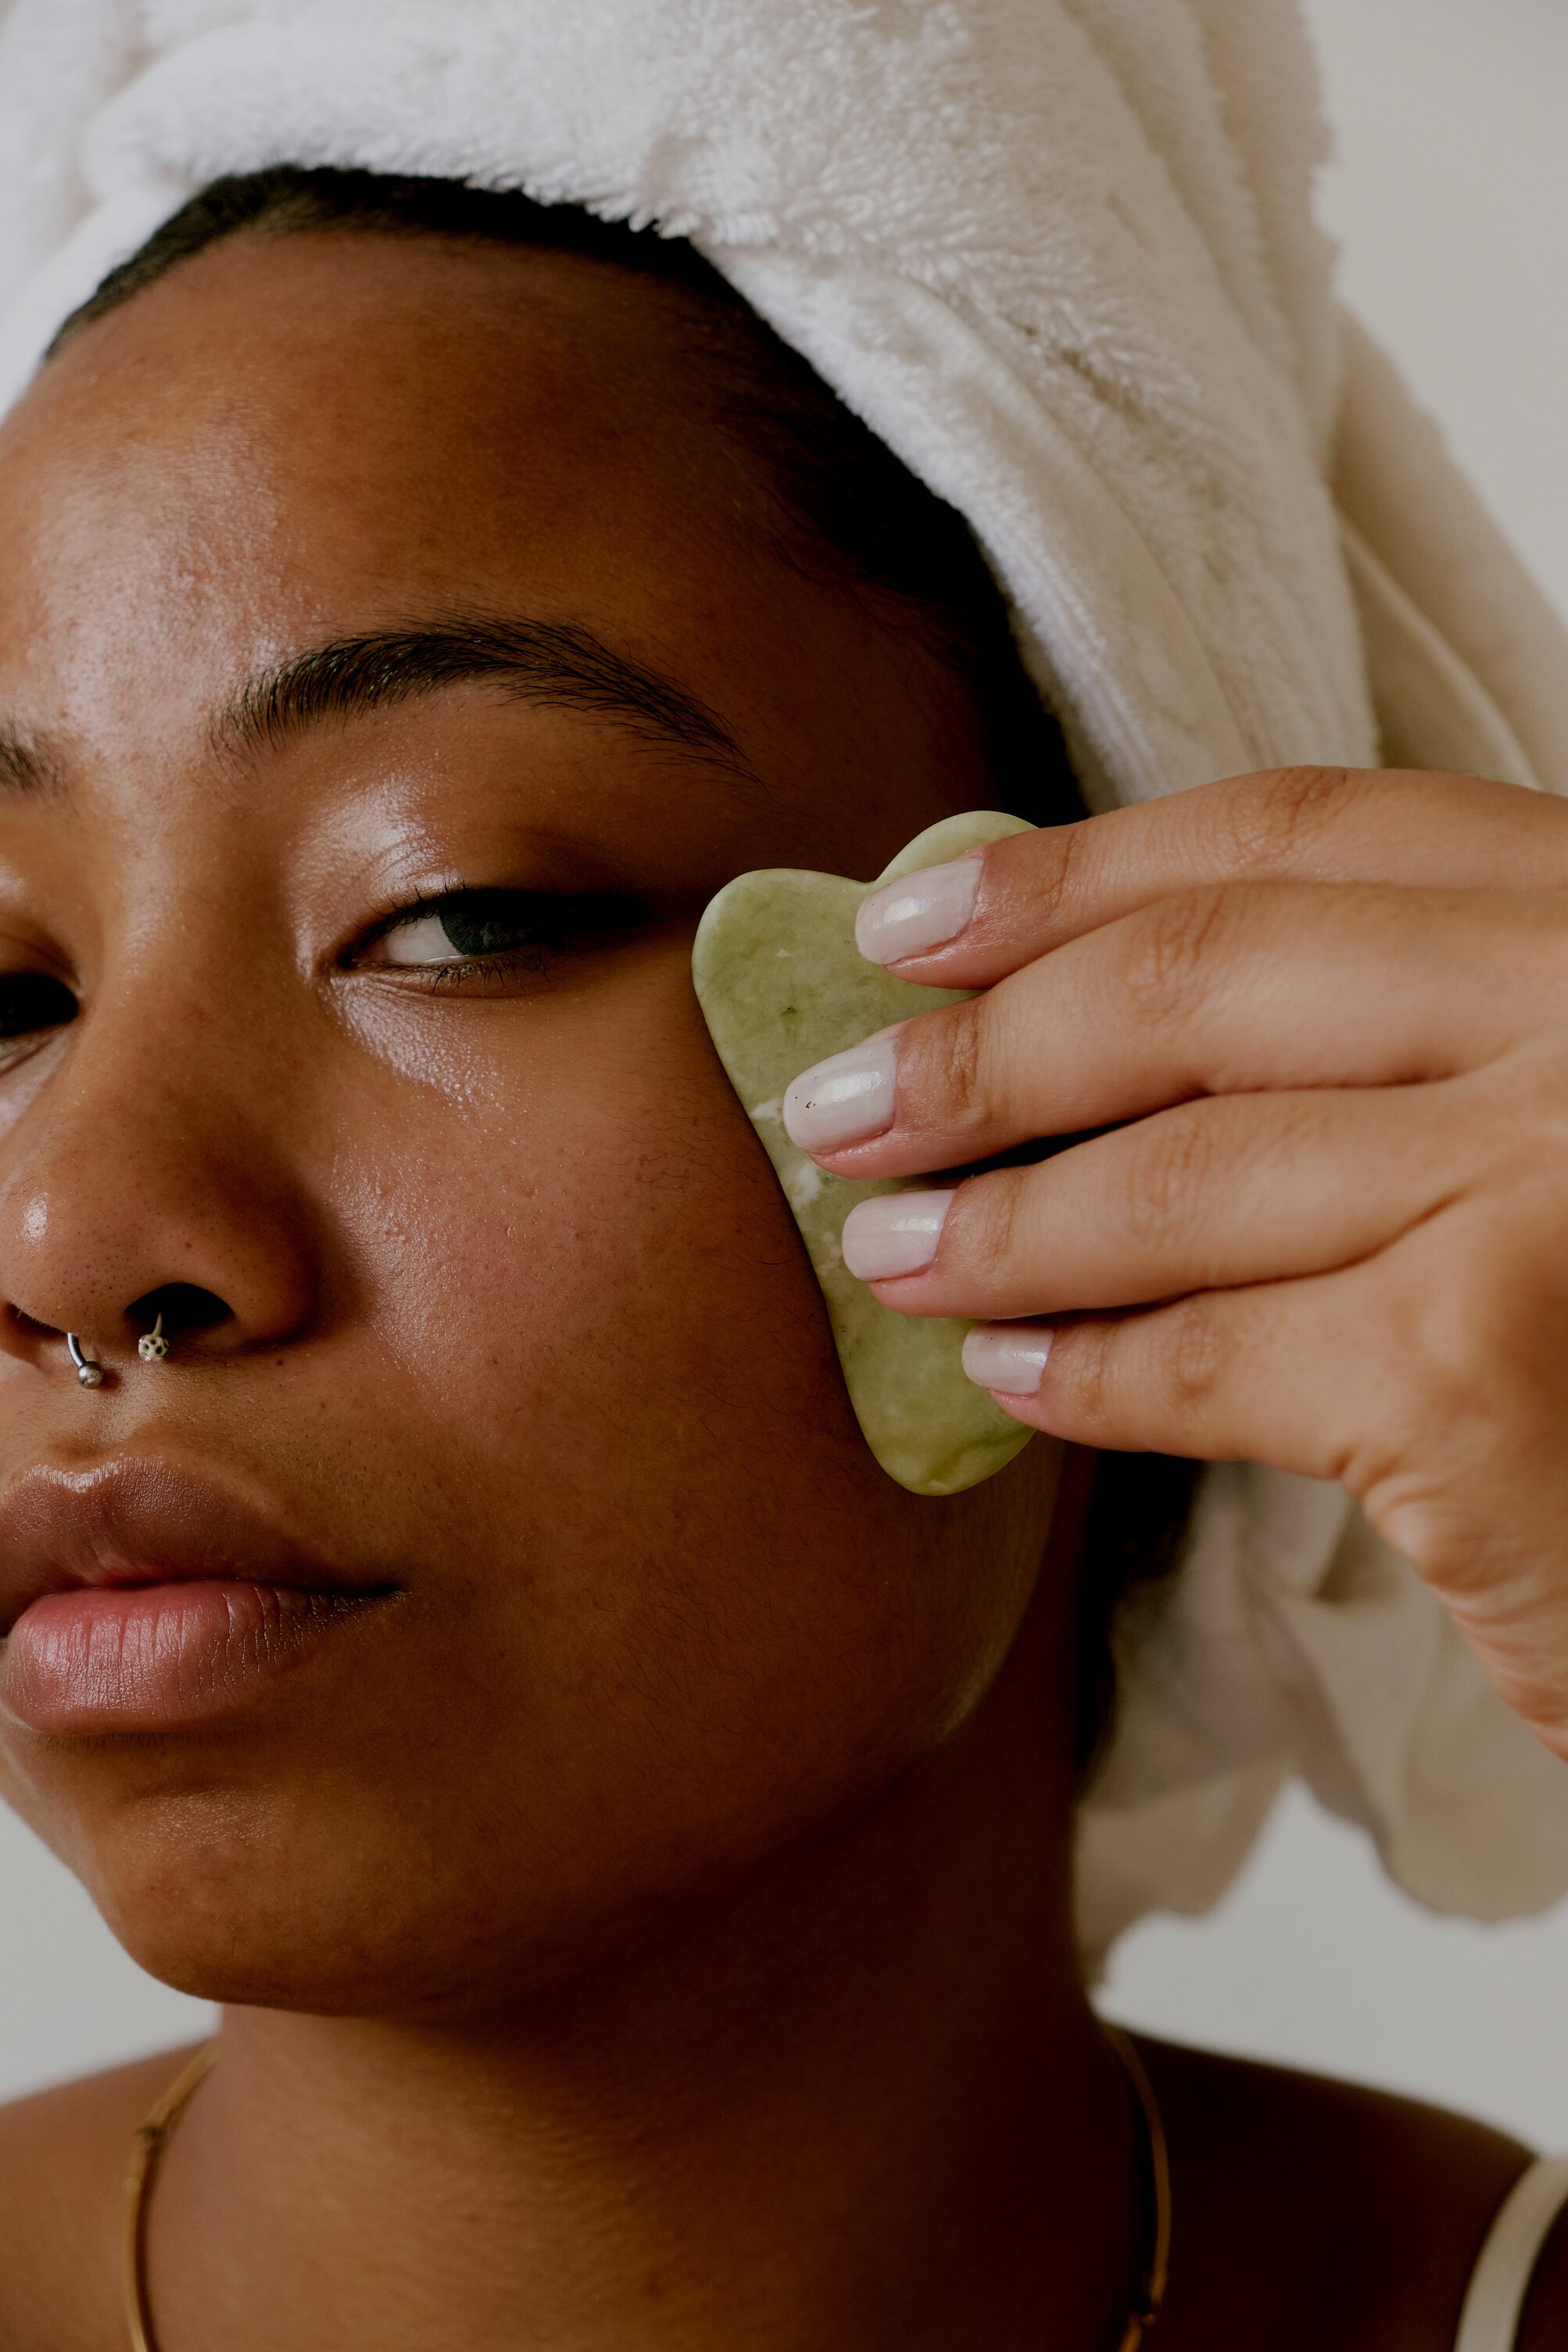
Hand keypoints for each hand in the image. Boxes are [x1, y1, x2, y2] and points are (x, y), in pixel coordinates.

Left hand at [782, 768, 1567, 1763]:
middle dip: (984, 1048)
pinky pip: (1208, 1356)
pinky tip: (1010, 1376)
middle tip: (838, 1106)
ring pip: (1181, 1173)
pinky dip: (1086, 1372)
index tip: (915, 919)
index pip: (1300, 832)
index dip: (1075, 871)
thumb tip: (1084, 1007)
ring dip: (997, 1221)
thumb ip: (1405, 1030)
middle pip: (1202, 981)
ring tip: (885, 1249)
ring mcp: (1544, 1178)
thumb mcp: (1561, 1101)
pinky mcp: (1481, 1371)